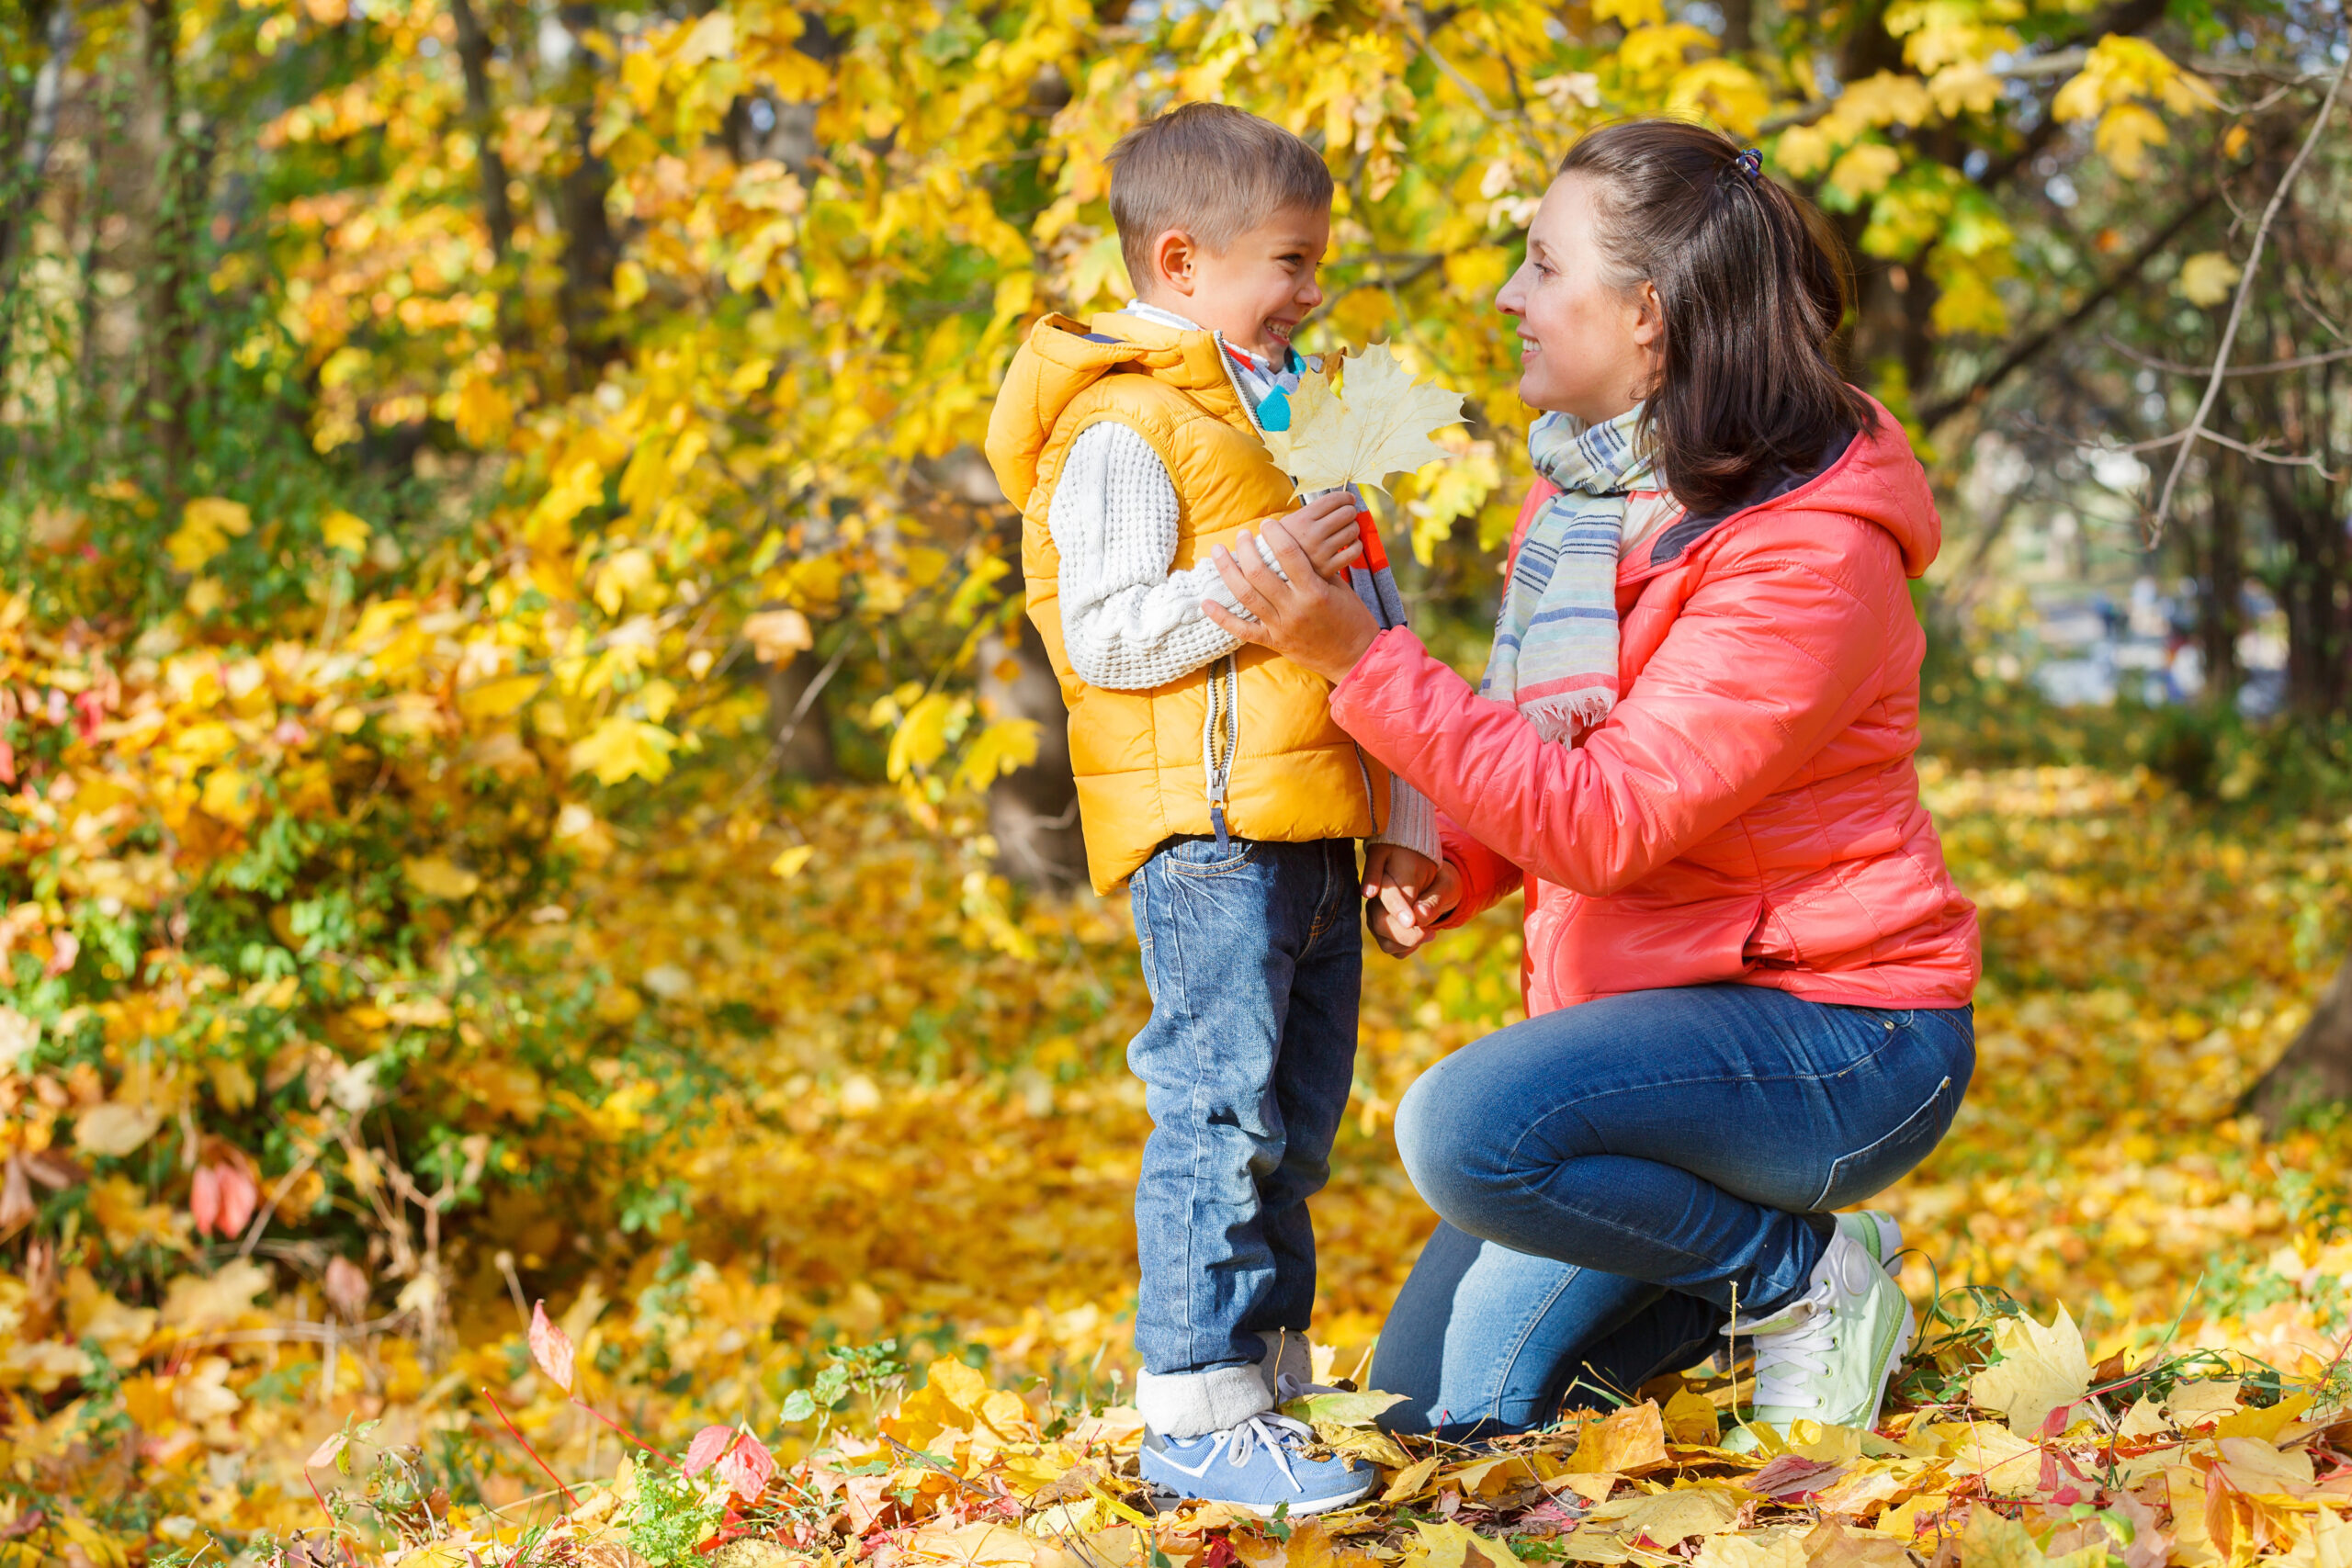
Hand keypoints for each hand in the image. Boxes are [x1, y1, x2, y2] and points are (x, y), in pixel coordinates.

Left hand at [1202, 516, 1380, 682]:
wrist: (1356, 657)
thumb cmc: (1352, 618)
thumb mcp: (1339, 588)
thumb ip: (1316, 568)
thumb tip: (1295, 544)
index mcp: (1315, 590)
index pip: (1289, 553)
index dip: (1274, 534)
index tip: (1267, 523)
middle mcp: (1295, 608)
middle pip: (1259, 572)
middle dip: (1246, 548)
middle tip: (1242, 535)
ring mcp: (1281, 627)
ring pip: (1246, 596)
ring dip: (1228, 571)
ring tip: (1218, 552)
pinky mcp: (1274, 643)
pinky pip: (1242, 631)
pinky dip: (1222, 617)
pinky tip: (1206, 603)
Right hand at [1287, 490, 1366, 582]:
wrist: (1275, 571)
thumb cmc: (1287, 541)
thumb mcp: (1291, 520)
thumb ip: (1314, 509)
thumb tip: (1344, 499)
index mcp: (1301, 519)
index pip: (1334, 500)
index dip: (1346, 497)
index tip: (1349, 499)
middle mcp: (1312, 534)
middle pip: (1347, 513)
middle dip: (1350, 511)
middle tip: (1348, 514)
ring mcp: (1321, 552)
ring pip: (1352, 531)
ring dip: (1353, 527)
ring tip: (1347, 529)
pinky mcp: (1328, 568)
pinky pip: (1354, 551)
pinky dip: (1356, 545)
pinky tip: (1350, 544)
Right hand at [1365, 851, 1461, 958]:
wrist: (1436, 887)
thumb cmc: (1441, 884)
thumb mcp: (1446, 886)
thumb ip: (1434, 899)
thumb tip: (1420, 915)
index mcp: (1394, 870)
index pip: (1389, 892)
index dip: (1397, 908)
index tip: (1411, 922)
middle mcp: (1377, 890)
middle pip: (1380, 920)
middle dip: (1406, 934)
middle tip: (1431, 933)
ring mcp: (1374, 910)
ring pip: (1383, 937)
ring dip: (1409, 942)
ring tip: (1429, 931)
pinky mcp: (1376, 926)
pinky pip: (1388, 946)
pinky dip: (1406, 948)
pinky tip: (1419, 935)